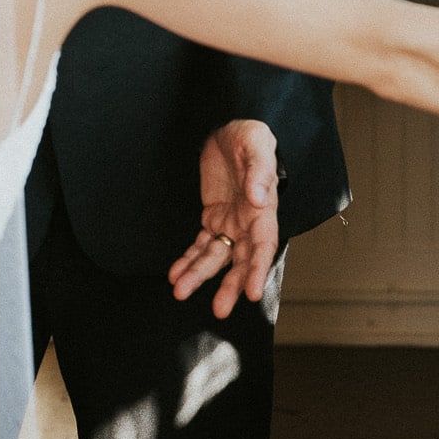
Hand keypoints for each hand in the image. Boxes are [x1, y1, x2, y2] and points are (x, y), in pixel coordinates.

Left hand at [169, 119, 280, 318]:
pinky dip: (188, 260)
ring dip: (200, 275)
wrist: (228, 129)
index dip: (258, 269)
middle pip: (240, 260)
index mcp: (263, 209)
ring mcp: (229, 223)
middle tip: (219, 310)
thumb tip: (259, 198)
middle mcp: (248, 222)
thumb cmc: (248, 135)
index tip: (251, 292)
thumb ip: (258, 170)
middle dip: (230, 285)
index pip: (263, 245)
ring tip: (181, 292)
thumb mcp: (256, 143)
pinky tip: (175, 275)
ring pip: (215, 257)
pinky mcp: (212, 218)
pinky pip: (200, 245)